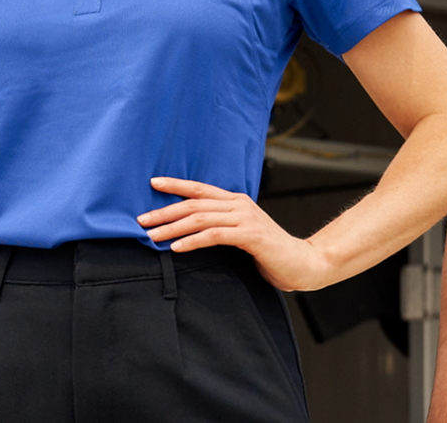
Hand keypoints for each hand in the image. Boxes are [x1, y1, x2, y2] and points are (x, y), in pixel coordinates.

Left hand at [138, 177, 332, 290]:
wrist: (304, 263)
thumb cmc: (270, 252)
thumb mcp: (242, 234)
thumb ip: (221, 227)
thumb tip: (190, 230)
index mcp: (236, 201)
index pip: (200, 188)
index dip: (176, 184)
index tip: (152, 183)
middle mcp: (239, 204)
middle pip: (194, 203)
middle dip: (164, 211)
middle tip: (142, 220)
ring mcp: (246, 218)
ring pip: (200, 218)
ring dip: (173, 227)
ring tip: (153, 236)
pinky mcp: (251, 236)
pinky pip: (214, 235)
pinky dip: (192, 240)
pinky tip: (177, 248)